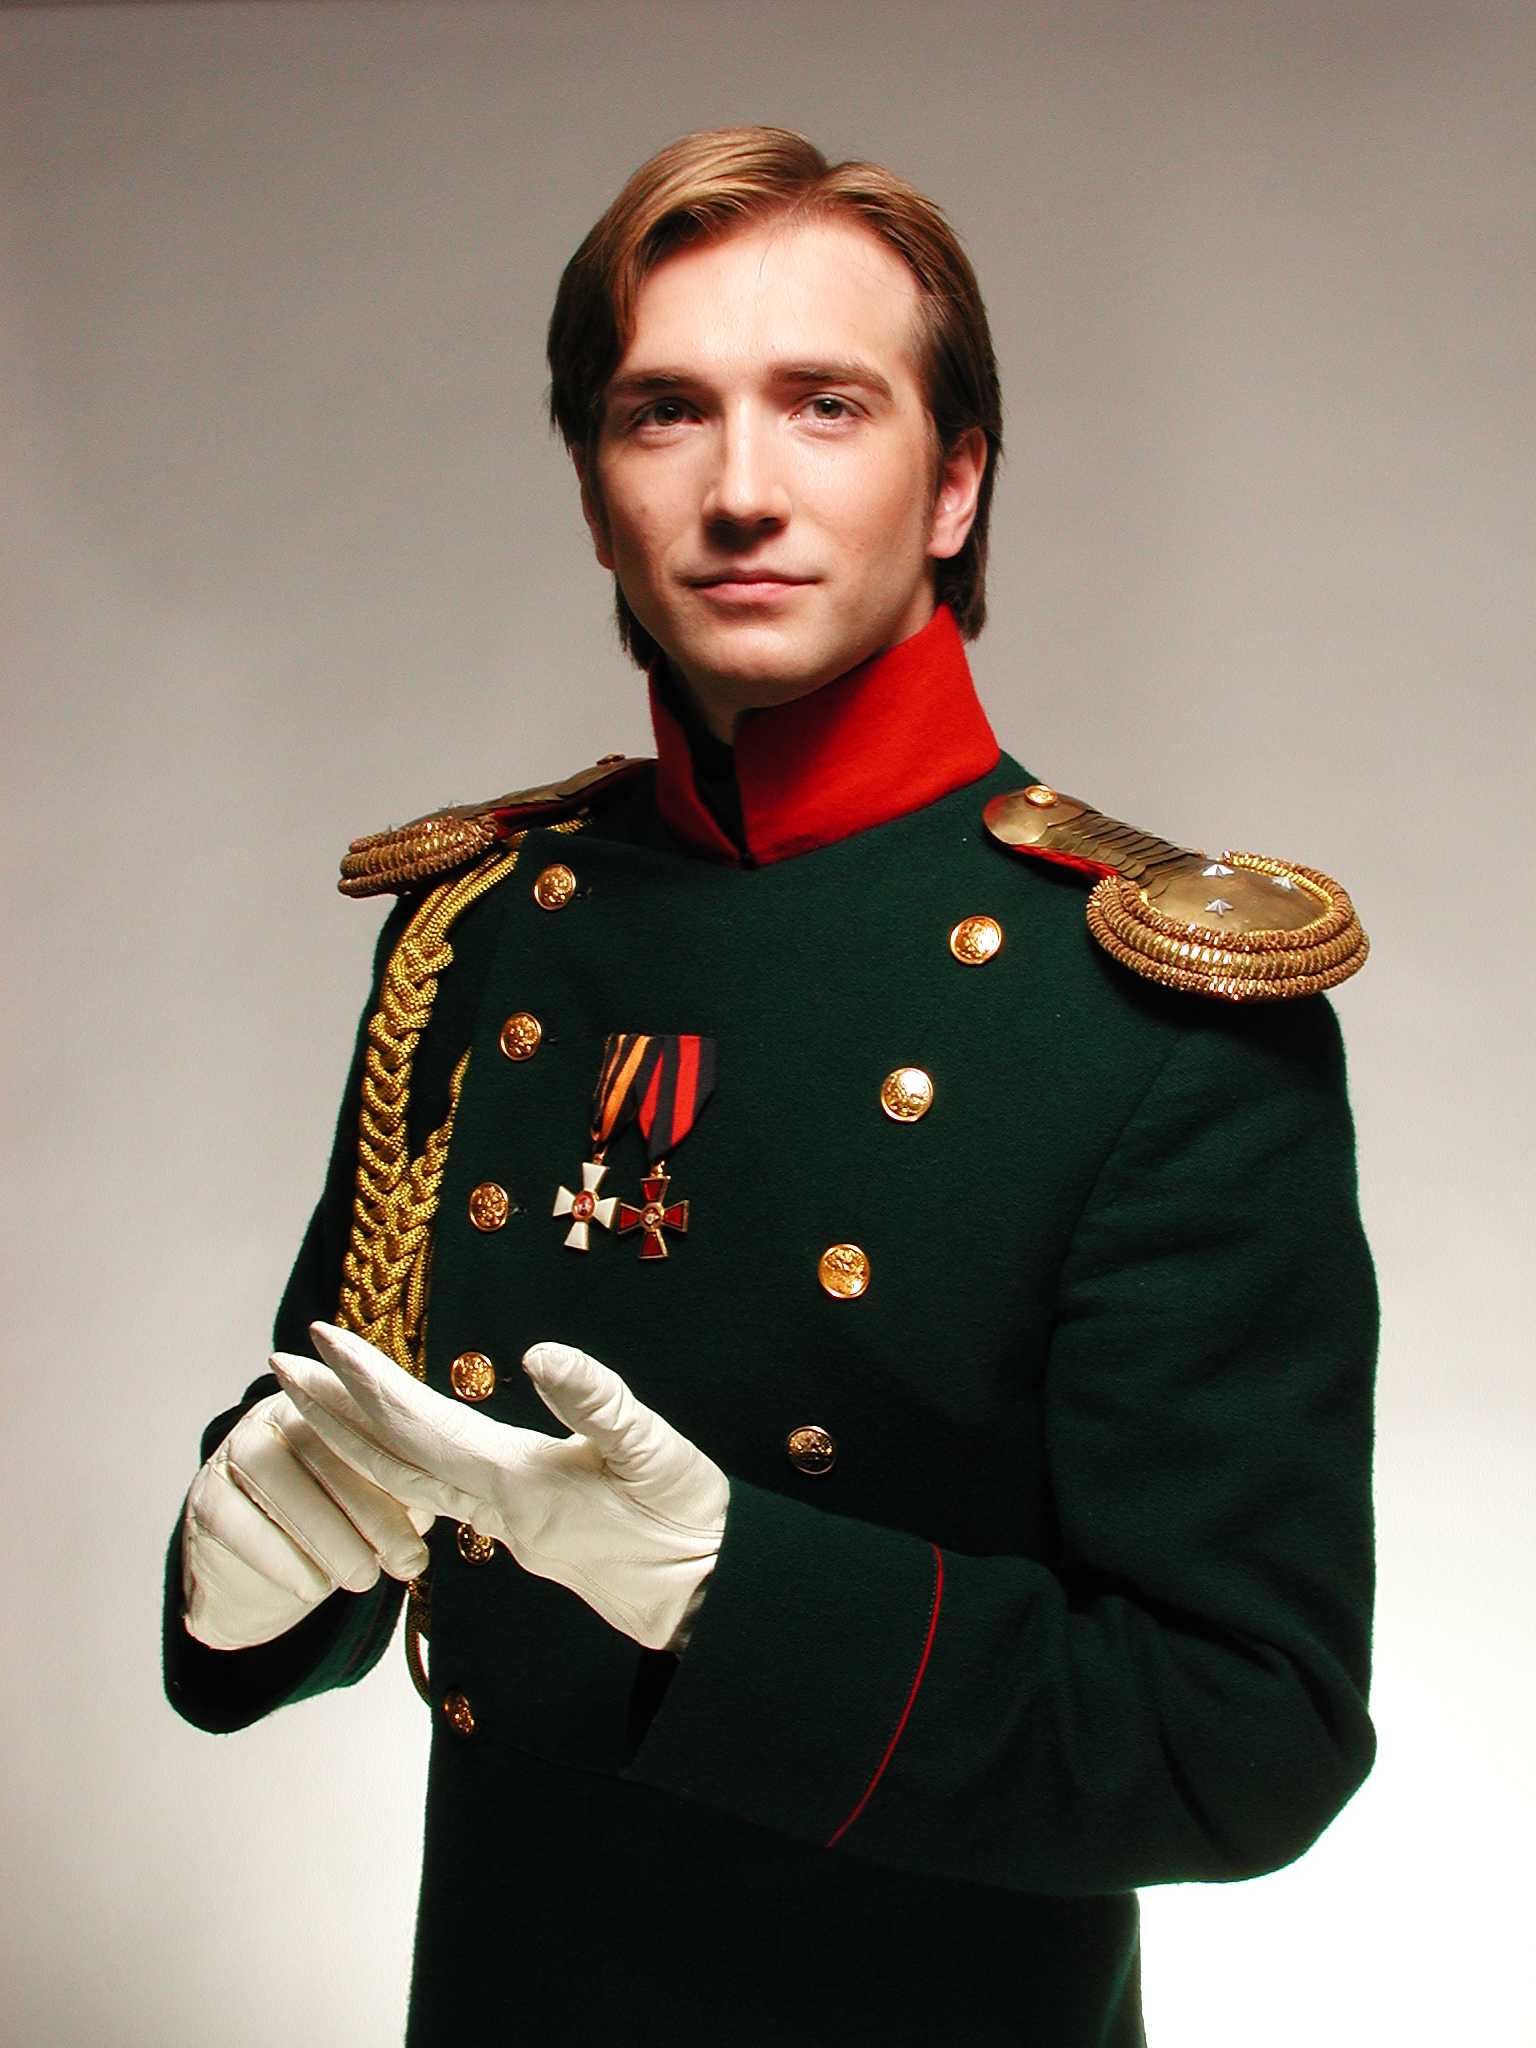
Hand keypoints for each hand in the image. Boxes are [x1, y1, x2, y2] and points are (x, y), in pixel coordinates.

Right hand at [182, 1389, 432, 1650]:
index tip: (431, 1520)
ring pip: (281, 1485)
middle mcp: (275, 1416)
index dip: (396, 1472)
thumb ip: (406, 1487)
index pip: (363, 1428)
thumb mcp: (373, 1502)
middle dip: (371, 1512)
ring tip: (363, 1580)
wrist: (261, 1578)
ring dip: (327, 1536)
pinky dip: (279, 1557)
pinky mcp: (205, 1498)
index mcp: (324, 1404)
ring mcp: (232, 1452)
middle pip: (324, 1454)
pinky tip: (311, 1589)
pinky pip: (239, 1521)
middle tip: (407, 1562)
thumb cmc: (333, 1528)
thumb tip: (457, 1495)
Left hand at [272, 1323, 729, 1652]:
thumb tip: (540, 1351)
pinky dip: (404, 1465)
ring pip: (410, 1480)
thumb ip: (598, 1402)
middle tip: (280, 1364)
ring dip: (359, 1438)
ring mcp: (507, 1527)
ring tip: (319, 1402)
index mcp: (515, 1484)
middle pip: (392, 1458)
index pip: (418, 1425)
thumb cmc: (689, 1527)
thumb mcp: (654, 1451)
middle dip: (331, 1412)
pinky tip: (403, 1450)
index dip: (365, 1382)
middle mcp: (495, 1509)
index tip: (319, 1339)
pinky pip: (441, 1495)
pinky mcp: (528, 1532)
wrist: (710, 1604)